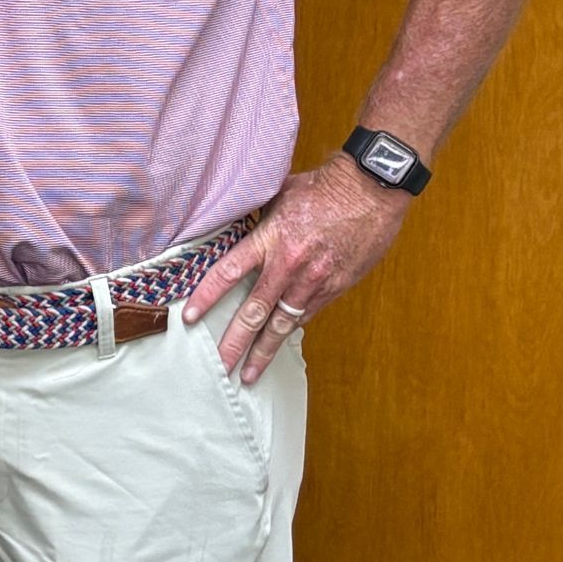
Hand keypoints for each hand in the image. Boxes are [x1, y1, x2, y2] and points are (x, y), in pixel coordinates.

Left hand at [183, 153, 410, 383]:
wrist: (372, 189)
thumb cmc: (325, 187)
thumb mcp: (280, 195)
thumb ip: (257, 220)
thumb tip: (235, 229)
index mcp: (270, 239)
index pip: (228, 273)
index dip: (206, 297)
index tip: (190, 318)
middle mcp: (289, 266)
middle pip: (253, 312)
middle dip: (234, 343)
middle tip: (218, 368)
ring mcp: (314, 281)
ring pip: (282, 324)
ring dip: (263, 352)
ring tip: (249, 374)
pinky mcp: (336, 287)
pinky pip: (308, 314)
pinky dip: (291, 329)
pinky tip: (278, 343)